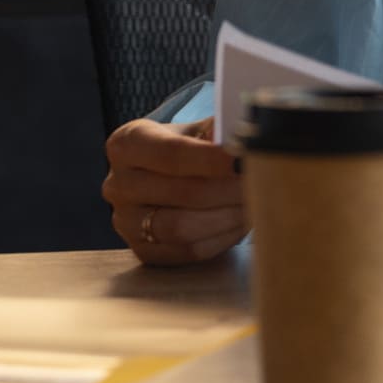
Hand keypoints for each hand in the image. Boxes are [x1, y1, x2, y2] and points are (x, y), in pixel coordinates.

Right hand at [102, 115, 247, 265]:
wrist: (170, 176)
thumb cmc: (190, 147)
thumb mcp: (200, 130)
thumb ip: (221, 131)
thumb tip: (250, 138)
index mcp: (128, 143)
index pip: (171, 153)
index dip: (213, 159)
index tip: (246, 160)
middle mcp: (118, 184)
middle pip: (183, 192)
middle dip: (231, 189)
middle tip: (264, 183)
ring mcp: (125, 222)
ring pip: (183, 228)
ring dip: (228, 217)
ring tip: (256, 203)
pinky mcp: (142, 251)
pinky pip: (187, 252)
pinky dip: (221, 238)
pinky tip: (240, 222)